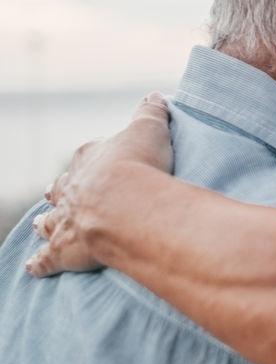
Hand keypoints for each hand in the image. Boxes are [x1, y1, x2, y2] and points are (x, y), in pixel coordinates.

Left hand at [27, 93, 172, 277]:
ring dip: (44, 223)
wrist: (127, 206)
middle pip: (61, 188)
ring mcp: (65, 219)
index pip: (88, 155)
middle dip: (59, 190)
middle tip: (54, 191)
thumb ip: (150, 113)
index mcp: (90, 159)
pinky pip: (47, 258)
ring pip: (49, 221)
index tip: (95, 159)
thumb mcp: (150, 130)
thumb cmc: (139, 165)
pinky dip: (40, 263)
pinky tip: (33, 266)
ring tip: (38, 224)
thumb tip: (154, 96)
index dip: (92, 158)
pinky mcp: (65, 249)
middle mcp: (72, 188)